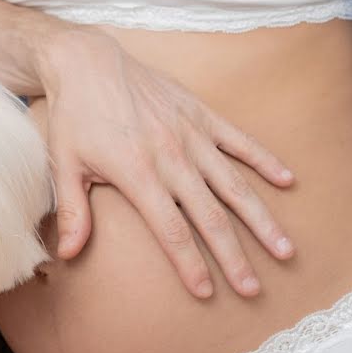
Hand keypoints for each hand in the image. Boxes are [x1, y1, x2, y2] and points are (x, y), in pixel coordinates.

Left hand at [35, 28, 295, 297]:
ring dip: (260, 218)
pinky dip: (262, 159)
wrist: (86, 61)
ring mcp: (190, 133)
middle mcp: (171, 156)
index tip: (207, 291)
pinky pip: (238, 139)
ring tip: (283, 248)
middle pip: (209, 216)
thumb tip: (66, 254)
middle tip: (253, 288)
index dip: (189, 263)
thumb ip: (72, 212)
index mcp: (137, 174)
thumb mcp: (64, 164)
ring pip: (233, 183)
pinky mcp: (200, 113)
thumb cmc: (73, 116)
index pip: (170, 230)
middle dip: (233, 255)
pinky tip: (287, 180)